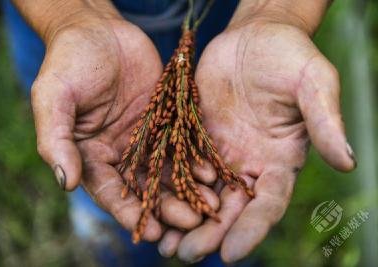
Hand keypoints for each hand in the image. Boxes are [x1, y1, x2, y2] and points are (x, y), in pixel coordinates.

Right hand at [32, 13, 215, 240]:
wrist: (99, 30)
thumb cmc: (69, 61)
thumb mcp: (54, 98)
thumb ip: (56, 139)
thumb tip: (64, 183)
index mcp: (90, 155)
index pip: (111, 193)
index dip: (131, 213)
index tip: (154, 232)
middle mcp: (120, 153)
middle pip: (146, 188)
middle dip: (169, 207)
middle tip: (194, 221)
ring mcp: (145, 138)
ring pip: (168, 171)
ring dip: (188, 189)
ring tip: (211, 203)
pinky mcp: (165, 120)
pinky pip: (182, 144)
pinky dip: (195, 160)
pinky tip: (211, 172)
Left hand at [158, 20, 355, 262]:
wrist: (255, 36)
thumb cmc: (289, 56)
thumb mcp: (313, 83)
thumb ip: (324, 122)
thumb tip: (347, 163)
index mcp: (279, 160)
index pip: (268, 203)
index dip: (252, 229)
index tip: (231, 253)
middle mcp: (248, 163)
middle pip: (230, 207)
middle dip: (209, 233)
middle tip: (186, 254)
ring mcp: (220, 151)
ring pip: (202, 193)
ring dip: (184, 218)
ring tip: (165, 244)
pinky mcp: (195, 135)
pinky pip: (180, 164)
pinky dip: (168, 185)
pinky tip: (150, 201)